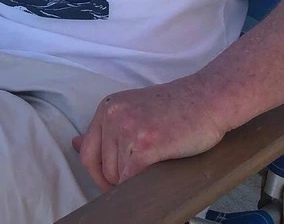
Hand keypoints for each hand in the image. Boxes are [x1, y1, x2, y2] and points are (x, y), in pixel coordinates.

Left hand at [72, 75, 227, 191]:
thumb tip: (74, 144)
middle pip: (102, 169)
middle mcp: (113, 116)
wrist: (208, 99)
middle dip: (120, 179)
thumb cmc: (176, 109)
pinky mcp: (145, 146)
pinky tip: (159, 170)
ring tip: (156, 164)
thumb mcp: (133, 109)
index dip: (100, 173)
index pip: (87, 152)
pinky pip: (132, 181)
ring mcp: (128, 130)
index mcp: (108, 107)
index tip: (116, 179)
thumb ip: (105, 129)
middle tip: (144, 172)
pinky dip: (144, 185)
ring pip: (117, 178)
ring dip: (135, 181)